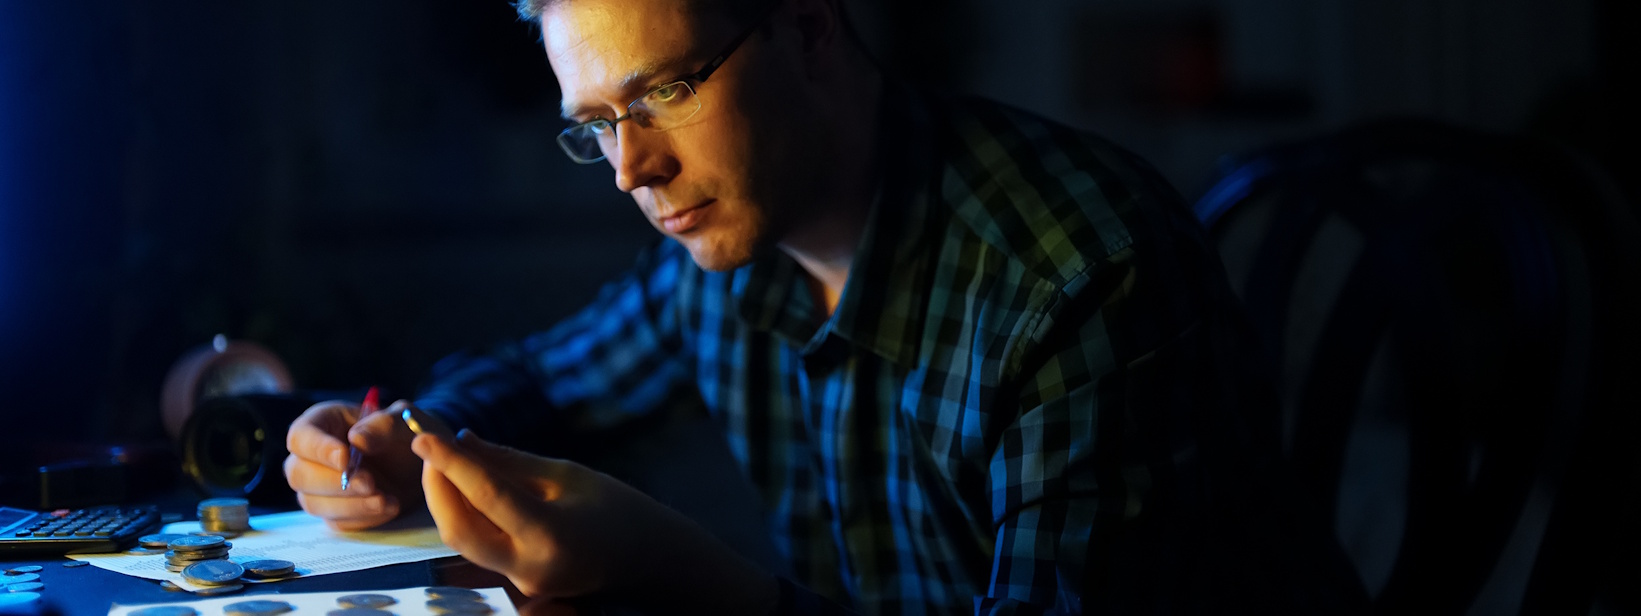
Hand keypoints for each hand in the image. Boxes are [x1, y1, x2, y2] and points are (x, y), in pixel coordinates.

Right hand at [283, 398, 446, 529]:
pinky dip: (363, 518)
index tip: (345, 457)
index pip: (300, 436)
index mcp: (322, 423)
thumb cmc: (408, 434)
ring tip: (386, 499)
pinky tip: (390, 506)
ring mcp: (320, 487)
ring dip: (349, 505)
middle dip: (334, 482)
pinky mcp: (335, 512)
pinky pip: (337, 522)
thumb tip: (356, 440)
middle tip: (370, 483)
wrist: (424, 464)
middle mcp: (312, 457)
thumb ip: (384, 424)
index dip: (317, 449)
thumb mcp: (404, 420)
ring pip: (313, 503)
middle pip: (298, 474)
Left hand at [412, 430, 778, 613]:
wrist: (649, 559)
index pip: (485, 494)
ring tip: (443, 461)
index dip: (448, 461)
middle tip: (429, 447)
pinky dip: (465, 514)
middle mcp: (530, 566)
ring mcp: (522, 582)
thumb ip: (508, 462)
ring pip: (462, 540)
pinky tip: (464, 487)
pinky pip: (479, 546)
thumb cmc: (617, 508)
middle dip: (435, 486)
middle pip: (458, 528)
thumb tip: (459, 441)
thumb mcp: (566, 475)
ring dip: (444, 500)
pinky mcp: (517, 584)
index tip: (421, 433)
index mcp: (550, 534)